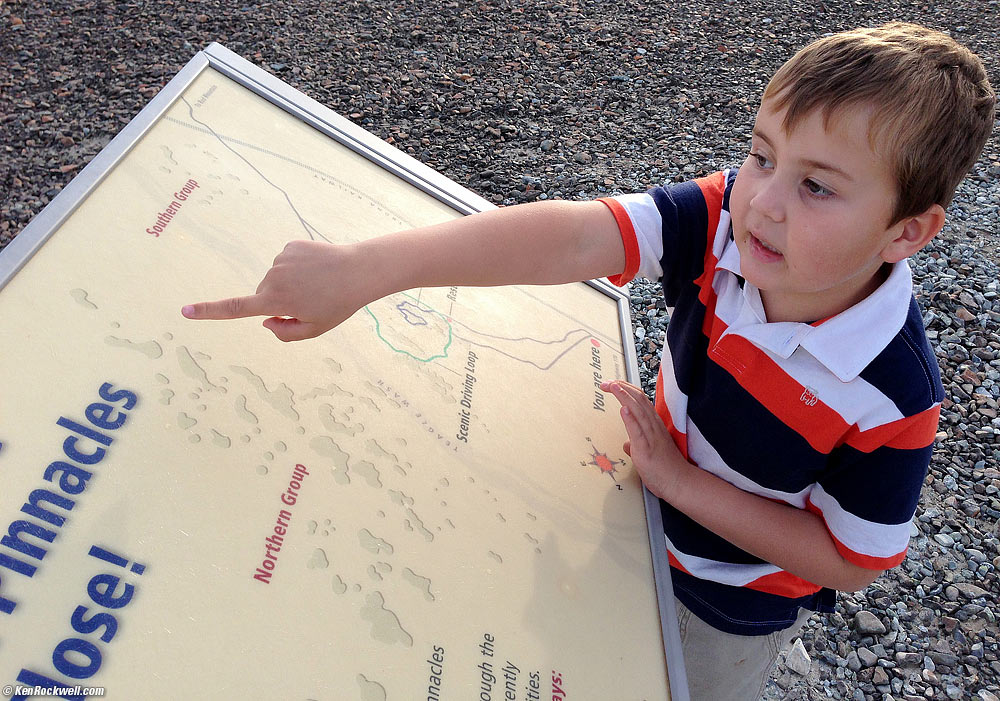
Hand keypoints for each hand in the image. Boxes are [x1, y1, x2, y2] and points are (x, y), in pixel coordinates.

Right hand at [181, 240, 373, 340]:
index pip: (235, 309)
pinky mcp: (290, 246)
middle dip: (279, 302)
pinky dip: (297, 268)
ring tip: (318, 284)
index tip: (185, 311)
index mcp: (275, 302)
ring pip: (276, 279)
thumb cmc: (339, 304)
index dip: (208, 312)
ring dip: (290, 284)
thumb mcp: (314, 329)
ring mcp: (280, 260)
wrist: (360, 270)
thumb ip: (285, 333)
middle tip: (311, 302)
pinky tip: (318, 270)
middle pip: (263, 295)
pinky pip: (286, 262)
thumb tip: (266, 321)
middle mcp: (272, 278)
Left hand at [600, 380, 690, 500]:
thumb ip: (636, 444)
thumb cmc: (665, 468)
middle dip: (621, 388)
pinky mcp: (647, 449)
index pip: (641, 401)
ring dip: (624, 397)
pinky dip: (630, 419)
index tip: (613, 384)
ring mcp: (651, 437)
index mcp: (654, 425)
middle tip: (607, 383)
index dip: (627, 390)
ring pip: (638, 411)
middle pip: (638, 400)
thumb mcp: (647, 451)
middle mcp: (654, 427)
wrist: (679, 482)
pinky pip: (638, 431)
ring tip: (613, 386)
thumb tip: (626, 444)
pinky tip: (623, 409)